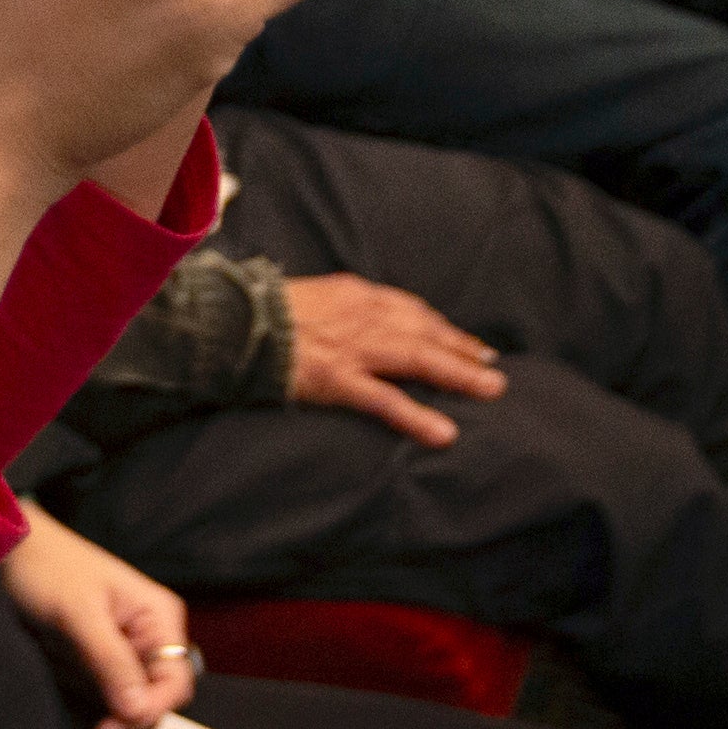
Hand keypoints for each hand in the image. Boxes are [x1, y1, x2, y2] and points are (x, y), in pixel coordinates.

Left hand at [0, 510, 199, 728]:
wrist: (13, 554)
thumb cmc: (50, 569)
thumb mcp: (79, 614)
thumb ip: (111, 661)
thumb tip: (139, 710)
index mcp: (160, 617)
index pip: (174, 683)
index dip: (148, 711)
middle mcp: (149, 635)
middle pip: (146, 697)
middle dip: (104, 694)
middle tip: (68, 673)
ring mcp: (124, 648)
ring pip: (115, 697)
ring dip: (81, 682)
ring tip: (56, 644)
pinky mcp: (99, 657)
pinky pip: (93, 689)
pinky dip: (70, 678)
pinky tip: (53, 650)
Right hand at [282, 273, 505, 446]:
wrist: (234, 321)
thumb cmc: (267, 312)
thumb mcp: (315, 296)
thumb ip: (344, 308)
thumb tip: (366, 322)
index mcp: (357, 294)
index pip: (412, 310)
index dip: (442, 327)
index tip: (466, 343)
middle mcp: (364, 316)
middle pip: (426, 332)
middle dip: (463, 350)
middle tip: (493, 368)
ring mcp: (354, 348)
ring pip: (418, 359)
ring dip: (459, 375)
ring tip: (491, 391)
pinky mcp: (338, 379)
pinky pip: (385, 400)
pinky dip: (417, 415)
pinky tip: (443, 433)